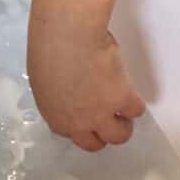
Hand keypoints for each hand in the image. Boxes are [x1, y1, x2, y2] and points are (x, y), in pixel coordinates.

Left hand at [27, 9, 144, 151]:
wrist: (68, 35)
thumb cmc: (48, 46)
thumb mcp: (43, 77)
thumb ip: (56, 93)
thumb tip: (67, 90)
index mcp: (55, 116)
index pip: (71, 135)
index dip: (81, 126)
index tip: (86, 116)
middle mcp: (78, 122)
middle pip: (95, 144)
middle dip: (101, 132)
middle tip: (108, 117)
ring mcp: (101, 115)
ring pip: (120, 135)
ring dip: (122, 124)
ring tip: (124, 111)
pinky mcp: (122, 100)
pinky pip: (135, 111)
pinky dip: (135, 103)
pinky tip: (130, 91)